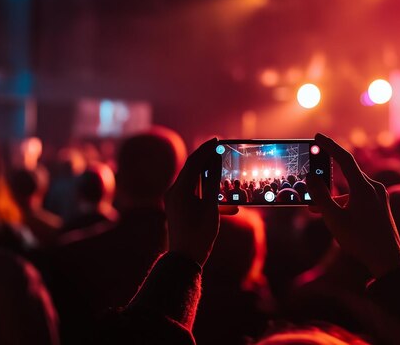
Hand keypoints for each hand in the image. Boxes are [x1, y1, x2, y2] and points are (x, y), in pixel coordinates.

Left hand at [164, 138, 221, 266]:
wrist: (184, 259)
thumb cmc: (199, 234)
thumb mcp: (211, 207)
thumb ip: (214, 182)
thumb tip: (216, 160)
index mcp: (180, 189)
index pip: (194, 161)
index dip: (207, 149)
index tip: (218, 140)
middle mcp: (173, 192)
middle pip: (193, 169)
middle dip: (208, 161)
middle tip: (222, 151)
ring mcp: (174, 200)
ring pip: (194, 182)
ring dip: (210, 179)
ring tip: (225, 176)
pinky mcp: (177, 207)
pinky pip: (193, 194)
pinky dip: (207, 193)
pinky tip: (226, 204)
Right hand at [307, 133, 399, 277]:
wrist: (388, 260)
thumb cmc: (361, 239)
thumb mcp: (334, 218)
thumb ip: (321, 195)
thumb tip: (312, 177)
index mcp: (364, 187)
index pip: (344, 158)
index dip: (329, 146)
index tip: (318, 137)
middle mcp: (374, 188)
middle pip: (346, 176)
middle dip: (325, 182)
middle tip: (309, 186)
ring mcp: (379, 197)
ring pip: (351, 189)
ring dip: (333, 197)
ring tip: (315, 210)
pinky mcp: (380, 207)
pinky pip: (358, 198)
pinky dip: (343, 203)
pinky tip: (333, 217)